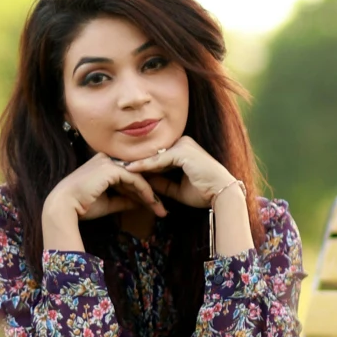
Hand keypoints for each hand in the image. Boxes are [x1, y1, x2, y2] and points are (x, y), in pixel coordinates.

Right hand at [41, 153, 166, 252]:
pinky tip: (152, 202)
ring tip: (161, 209)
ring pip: (138, 177)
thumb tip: (139, 203)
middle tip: (162, 208)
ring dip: (151, 194)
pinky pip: (134, 179)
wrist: (64, 206)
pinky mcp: (111, 169)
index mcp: (104, 164)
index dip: (142, 190)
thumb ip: (124, 200)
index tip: (154, 204)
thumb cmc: (82, 206)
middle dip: (150, 192)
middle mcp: (107, 159)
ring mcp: (109, 162)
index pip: (129, 175)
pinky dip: (144, 191)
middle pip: (136, 174)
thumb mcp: (108, 203)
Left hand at [123, 135, 251, 254]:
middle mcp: (183, 142)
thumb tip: (145, 183)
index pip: (157, 156)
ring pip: (154, 156)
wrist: (222, 194)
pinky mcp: (182, 151)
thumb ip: (162, 183)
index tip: (122, 170)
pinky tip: (130, 170)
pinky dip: (144, 166)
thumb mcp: (177, 189)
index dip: (141, 164)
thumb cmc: (204, 193)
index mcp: (183, 148)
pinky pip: (158, 161)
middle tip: (113, 165)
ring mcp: (183, 145)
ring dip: (136, 163)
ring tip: (116, 167)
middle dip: (135, 161)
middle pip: (154, 154)